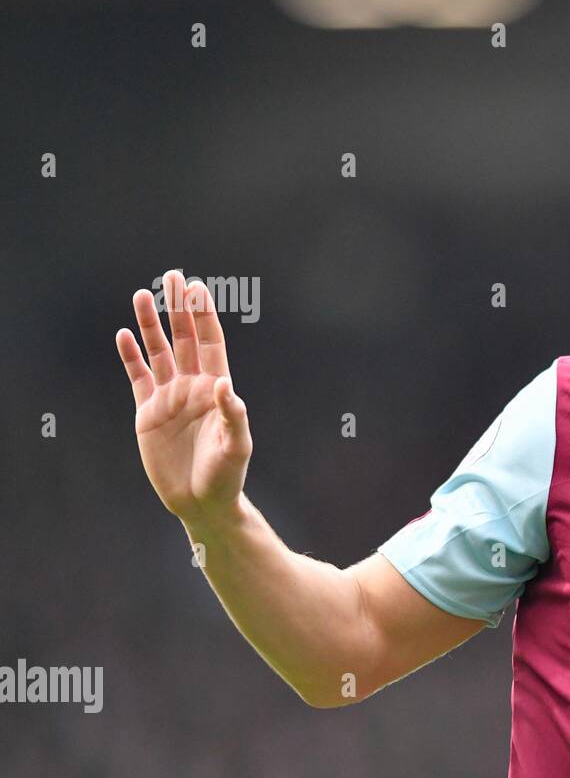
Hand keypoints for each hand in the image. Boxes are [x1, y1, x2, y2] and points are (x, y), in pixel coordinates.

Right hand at [116, 270, 251, 527]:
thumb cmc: (226, 475)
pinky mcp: (148, 413)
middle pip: (185, 339)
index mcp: (217, 389)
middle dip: (179, 309)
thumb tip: (226, 386)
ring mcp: (169, 398)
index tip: (199, 289)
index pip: (211, 344)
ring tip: (142, 294)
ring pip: (159, 352)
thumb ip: (233, 416)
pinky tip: (124, 334)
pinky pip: (138, 378)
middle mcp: (193, 387)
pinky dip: (131, 357)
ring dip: (150, 325)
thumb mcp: (237, 446)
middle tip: (173, 276)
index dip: (205, 317)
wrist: (200, 501)